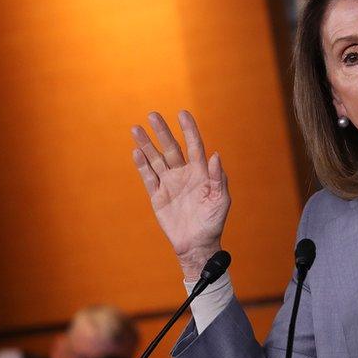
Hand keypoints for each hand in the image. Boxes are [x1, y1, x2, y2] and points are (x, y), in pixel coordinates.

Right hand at [131, 111, 229, 279]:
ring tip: (136, 129)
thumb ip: (217, 178)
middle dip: (162, 132)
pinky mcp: (157, 196)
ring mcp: (169, 184)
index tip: (182, 113)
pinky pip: (148, 177)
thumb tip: (215, 155)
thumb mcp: (221, 200)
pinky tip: (136, 152)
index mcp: (200, 173)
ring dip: (147, 145)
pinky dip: (142, 165)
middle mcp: (183, 174)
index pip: (194, 146)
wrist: (197, 244)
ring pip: (156, 159)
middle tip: (152, 115)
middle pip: (171, 148)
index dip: (189, 130)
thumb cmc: (213, 222)